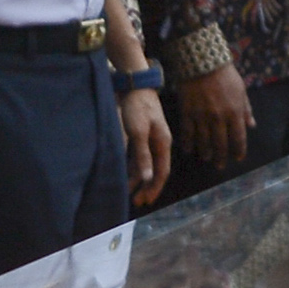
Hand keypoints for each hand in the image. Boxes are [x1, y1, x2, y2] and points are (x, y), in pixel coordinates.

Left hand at [120, 83, 170, 207]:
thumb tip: (148, 177)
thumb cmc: (136, 107)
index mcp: (163, 143)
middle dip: (147, 187)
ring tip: (129, 193)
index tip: (146, 201)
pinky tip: (126, 176)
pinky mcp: (142, 135)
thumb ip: (142, 156)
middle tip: (137, 202)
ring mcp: (151, 139)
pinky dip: (133, 168)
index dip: (154, 188)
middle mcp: (160, 144)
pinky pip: (139, 157)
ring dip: (139, 179)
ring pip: (146, 165)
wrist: (134, 85)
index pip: (162, 172)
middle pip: (156, 171)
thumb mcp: (138, 132)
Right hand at [179, 62, 251, 170]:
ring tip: (206, 158)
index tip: (238, 158)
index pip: (238, 138)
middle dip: (221, 157)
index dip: (238, 150)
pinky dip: (188, 143)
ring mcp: (202, 116)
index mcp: (235, 112)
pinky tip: (189, 150)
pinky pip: (187, 132)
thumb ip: (246, 109)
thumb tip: (252, 125)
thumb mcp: (242, 90)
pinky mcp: (187, 112)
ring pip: (203, 141)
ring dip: (205, 152)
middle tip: (220, 165)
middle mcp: (219, 118)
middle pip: (220, 144)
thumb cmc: (225, 75)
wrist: (203, 62)